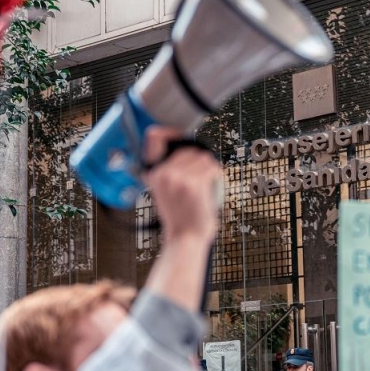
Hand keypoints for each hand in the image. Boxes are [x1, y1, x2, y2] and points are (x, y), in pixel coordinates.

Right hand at [142, 126, 220, 243]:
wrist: (185, 239)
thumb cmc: (180, 219)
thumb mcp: (164, 192)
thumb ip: (169, 172)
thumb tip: (185, 150)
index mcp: (153, 174)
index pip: (154, 137)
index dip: (168, 131)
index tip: (176, 133)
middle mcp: (163, 173)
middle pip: (190, 150)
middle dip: (199, 162)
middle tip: (200, 181)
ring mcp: (178, 178)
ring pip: (203, 158)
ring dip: (210, 169)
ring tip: (206, 186)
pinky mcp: (194, 184)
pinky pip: (212, 169)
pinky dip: (217, 176)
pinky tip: (212, 187)